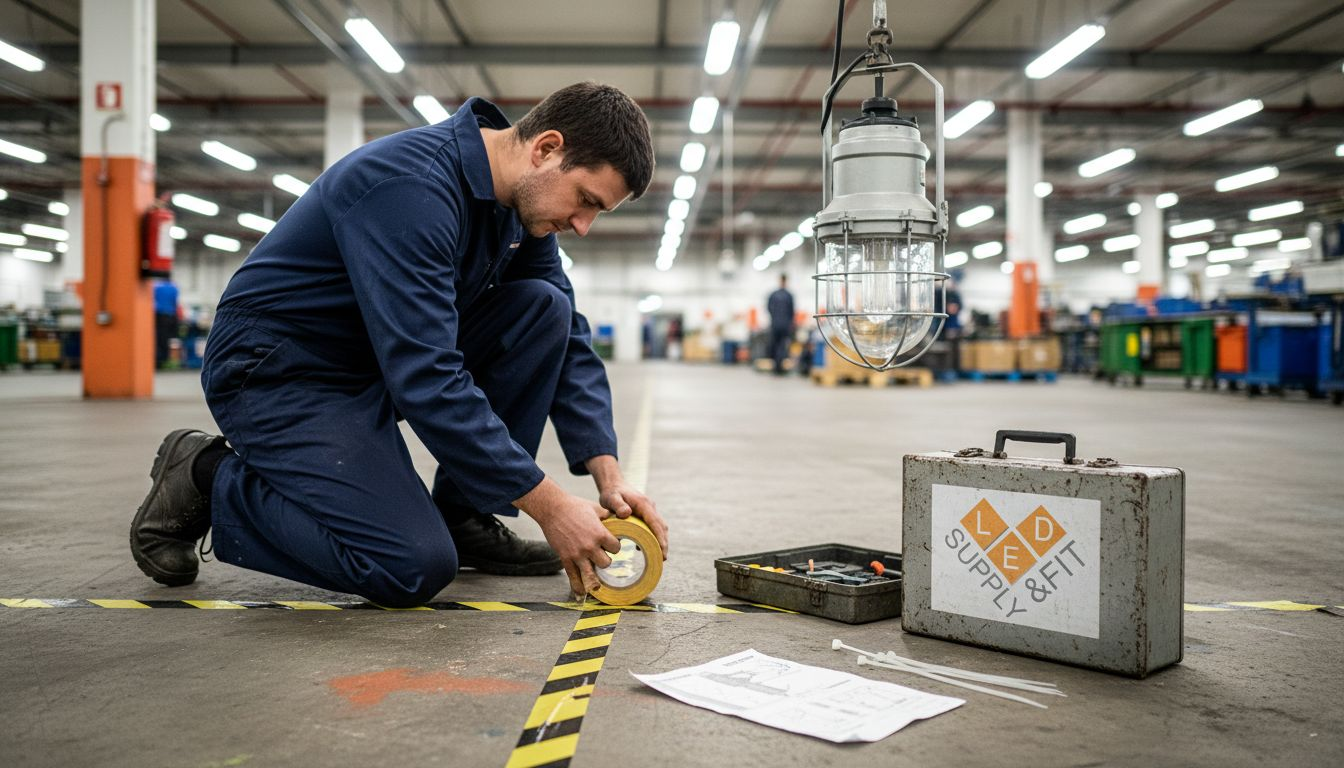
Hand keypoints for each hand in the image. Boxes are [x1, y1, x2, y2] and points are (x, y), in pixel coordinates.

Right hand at [516, 478, 620, 598]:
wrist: (553, 509)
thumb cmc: (575, 506)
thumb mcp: (596, 508)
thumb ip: (608, 516)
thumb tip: (620, 517)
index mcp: (600, 534)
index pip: (616, 548)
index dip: (614, 547)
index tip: (610, 545)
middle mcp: (590, 547)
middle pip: (606, 563)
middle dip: (605, 560)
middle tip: (601, 556)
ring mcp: (577, 554)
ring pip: (592, 574)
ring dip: (595, 577)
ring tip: (597, 582)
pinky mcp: (565, 558)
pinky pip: (573, 577)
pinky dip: (577, 587)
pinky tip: (581, 595)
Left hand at [597, 482, 669, 559]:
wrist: (613, 485)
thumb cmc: (611, 493)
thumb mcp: (611, 498)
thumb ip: (617, 505)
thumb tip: (626, 513)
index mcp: (644, 504)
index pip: (655, 523)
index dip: (660, 537)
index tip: (663, 550)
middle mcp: (650, 507)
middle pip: (661, 526)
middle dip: (663, 542)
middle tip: (663, 559)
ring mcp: (650, 510)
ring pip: (659, 527)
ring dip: (661, 540)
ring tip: (659, 556)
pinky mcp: (646, 514)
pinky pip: (654, 527)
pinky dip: (654, 537)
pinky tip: (649, 547)